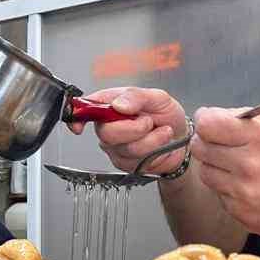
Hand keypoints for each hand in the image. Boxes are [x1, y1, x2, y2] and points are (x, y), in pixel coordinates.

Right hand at [69, 86, 189, 175]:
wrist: (181, 138)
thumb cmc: (166, 116)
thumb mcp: (157, 97)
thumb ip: (136, 96)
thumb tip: (118, 104)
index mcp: (110, 105)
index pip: (85, 108)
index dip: (78, 116)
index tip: (79, 125)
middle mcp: (109, 126)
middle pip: (105, 132)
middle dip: (132, 128)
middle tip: (148, 121)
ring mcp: (116, 146)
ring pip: (124, 148)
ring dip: (149, 139)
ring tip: (161, 130)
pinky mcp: (126, 163)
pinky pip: (135, 160)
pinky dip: (153, 149)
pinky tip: (160, 142)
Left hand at [191, 106, 259, 244]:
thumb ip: (252, 121)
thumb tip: (223, 116)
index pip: (208, 124)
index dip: (206, 121)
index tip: (209, 123)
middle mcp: (248, 164)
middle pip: (200, 148)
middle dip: (208, 144)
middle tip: (220, 146)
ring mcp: (242, 191)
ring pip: (206, 173)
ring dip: (216, 168)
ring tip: (237, 169)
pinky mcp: (240, 212)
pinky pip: (219, 195)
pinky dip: (228, 190)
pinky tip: (248, 188)